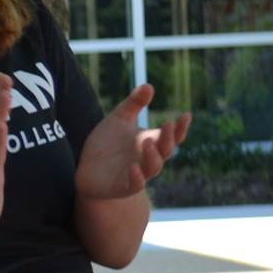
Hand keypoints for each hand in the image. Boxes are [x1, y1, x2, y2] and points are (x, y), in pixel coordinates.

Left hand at [75, 83, 189, 199]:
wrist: (87, 168)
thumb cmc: (107, 143)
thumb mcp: (119, 119)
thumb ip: (134, 104)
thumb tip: (149, 85)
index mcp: (151, 142)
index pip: (171, 136)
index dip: (180, 127)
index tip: (186, 115)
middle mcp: (148, 158)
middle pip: (165, 150)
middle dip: (168, 139)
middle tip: (168, 125)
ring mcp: (138, 173)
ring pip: (153, 167)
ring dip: (153, 156)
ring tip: (148, 142)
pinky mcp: (124, 186)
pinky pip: (134, 184)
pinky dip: (137, 177)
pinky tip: (133, 168)